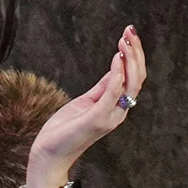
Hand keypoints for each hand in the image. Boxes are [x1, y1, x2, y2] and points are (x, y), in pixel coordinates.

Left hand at [26, 27, 145, 187]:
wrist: (49, 155)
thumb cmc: (64, 130)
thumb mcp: (86, 102)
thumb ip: (104, 87)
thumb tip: (117, 67)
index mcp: (117, 107)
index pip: (135, 78)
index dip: (135, 55)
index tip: (129, 35)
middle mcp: (119, 111)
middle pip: (138, 78)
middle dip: (136, 52)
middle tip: (130, 32)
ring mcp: (110, 116)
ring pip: (131, 83)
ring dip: (130, 60)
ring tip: (125, 41)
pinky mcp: (97, 119)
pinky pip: (113, 93)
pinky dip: (118, 74)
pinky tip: (116, 58)